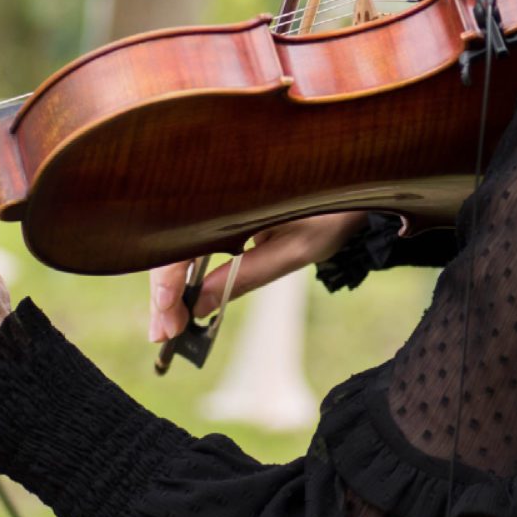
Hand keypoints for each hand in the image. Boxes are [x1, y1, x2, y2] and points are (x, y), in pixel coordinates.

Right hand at [147, 211, 371, 343]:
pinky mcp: (217, 208)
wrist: (353, 182)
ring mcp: (212, 198)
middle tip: (163, 334)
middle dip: (163, 292)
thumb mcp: (296, 249)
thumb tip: (200, 308)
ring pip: (174, 245)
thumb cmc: (331, 210)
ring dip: (169, 285)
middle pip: (169, 245)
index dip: (167, 281)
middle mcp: (213, 191)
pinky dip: (183, 271)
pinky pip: (189, 240)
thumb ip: (248, 276)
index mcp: (230, 192)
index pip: (180, 240)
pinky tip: (181, 298)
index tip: (168, 318)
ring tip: (168, 325)